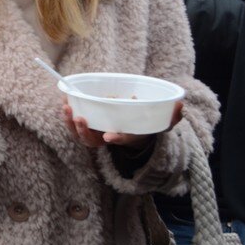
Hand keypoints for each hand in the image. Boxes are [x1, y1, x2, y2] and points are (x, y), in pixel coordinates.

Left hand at [62, 101, 183, 147]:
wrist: (134, 134)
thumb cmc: (146, 127)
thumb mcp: (162, 124)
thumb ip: (171, 117)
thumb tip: (180, 105)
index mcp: (128, 138)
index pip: (122, 140)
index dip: (117, 138)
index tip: (109, 136)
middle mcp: (110, 139)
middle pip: (93, 141)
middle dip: (85, 132)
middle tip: (80, 118)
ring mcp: (97, 136)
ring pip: (81, 135)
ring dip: (71, 123)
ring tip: (66, 108)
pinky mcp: (88, 129)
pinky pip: (75, 126)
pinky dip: (68, 117)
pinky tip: (64, 102)